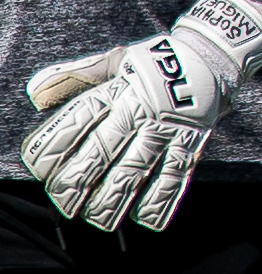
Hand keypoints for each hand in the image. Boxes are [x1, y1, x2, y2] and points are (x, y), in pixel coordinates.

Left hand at [20, 0, 261, 233]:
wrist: (214, 54)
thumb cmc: (156, 61)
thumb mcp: (116, 59)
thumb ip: (76, 75)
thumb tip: (36, 92)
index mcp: (120, 88)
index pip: (81, 117)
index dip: (57, 143)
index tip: (40, 167)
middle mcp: (143, 110)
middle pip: (106, 148)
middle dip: (82, 177)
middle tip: (64, 200)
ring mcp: (169, 128)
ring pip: (139, 167)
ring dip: (117, 195)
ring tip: (98, 218)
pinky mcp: (193, 142)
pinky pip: (178, 175)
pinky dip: (163, 199)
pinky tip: (146, 219)